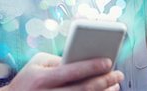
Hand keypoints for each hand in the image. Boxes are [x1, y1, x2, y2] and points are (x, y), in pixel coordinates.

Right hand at [0, 52, 123, 90]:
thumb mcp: (37, 63)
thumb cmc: (28, 79)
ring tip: (115, 86)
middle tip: (118, 74)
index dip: (92, 66)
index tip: (109, 61)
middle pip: (82, 89)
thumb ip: (58, 60)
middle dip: (104, 81)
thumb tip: (82, 59)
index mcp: (42, 79)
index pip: (71, 71)